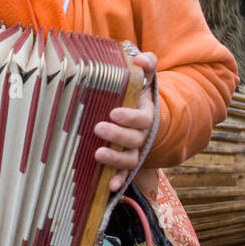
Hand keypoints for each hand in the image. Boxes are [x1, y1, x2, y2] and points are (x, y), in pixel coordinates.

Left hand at [94, 50, 157, 192]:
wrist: (139, 114)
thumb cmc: (135, 94)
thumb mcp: (142, 78)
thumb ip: (145, 65)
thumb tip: (142, 58)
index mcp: (146, 115)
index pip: (142, 118)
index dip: (130, 117)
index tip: (114, 112)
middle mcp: (142, 135)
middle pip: (134, 139)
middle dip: (117, 135)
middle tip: (98, 128)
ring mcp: (133, 151)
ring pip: (129, 159)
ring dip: (115, 159)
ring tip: (98, 154)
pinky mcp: (124, 163)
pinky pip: (123, 174)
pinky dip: (119, 180)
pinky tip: (110, 187)